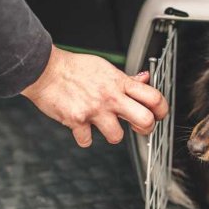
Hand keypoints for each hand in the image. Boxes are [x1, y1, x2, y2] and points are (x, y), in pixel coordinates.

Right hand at [21, 46, 168, 146]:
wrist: (45, 70)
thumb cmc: (74, 68)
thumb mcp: (104, 67)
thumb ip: (125, 78)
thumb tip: (144, 78)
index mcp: (118, 83)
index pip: (153, 97)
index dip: (162, 109)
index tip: (159, 114)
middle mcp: (110, 97)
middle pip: (145, 120)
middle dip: (146, 128)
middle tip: (139, 127)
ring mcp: (94, 110)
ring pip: (117, 137)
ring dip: (112, 134)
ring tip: (104, 125)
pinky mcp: (77, 121)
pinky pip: (87, 141)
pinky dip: (84, 137)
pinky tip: (82, 127)